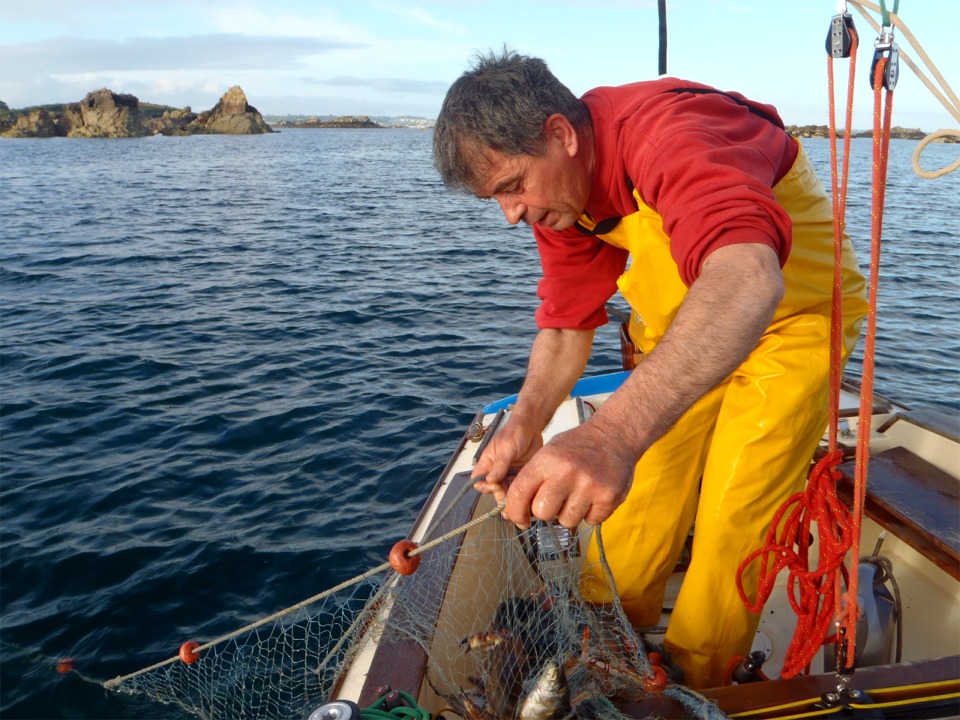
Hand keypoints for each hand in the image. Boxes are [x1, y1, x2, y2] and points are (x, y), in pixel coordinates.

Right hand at [471, 415, 543, 506]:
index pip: (478, 480)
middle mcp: (496, 470)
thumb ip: (499, 465)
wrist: (532, 427)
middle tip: (509, 499)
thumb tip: (490, 481)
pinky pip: (518, 488)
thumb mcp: (506, 448)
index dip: (484, 486)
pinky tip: (526, 499)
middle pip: (493, 489)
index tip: (495, 487)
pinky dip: (520, 494)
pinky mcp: (520, 475)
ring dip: (510, 498)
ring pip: (506, 491)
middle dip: (499, 495)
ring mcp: (508, 474)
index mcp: (488, 462)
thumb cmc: (515, 433)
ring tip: (518, 503)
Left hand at [502, 421, 635, 528]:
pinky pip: (591, 521)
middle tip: (556, 500)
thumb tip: (513, 512)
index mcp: (547, 460)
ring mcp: (589, 486)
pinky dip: (591, 513)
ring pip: (567, 521)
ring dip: (570, 513)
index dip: (515, 511)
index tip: (520, 519)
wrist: (615, 434)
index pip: (519, 493)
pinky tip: (593, 496)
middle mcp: (567, 473)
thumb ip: (532, 479)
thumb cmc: (578, 446)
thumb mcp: (549, 452)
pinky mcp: (608, 497)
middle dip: (546, 511)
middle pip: (542, 513)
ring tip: (578, 494)